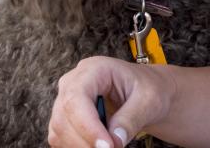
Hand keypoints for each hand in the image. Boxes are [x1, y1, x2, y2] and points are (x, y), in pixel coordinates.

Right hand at [49, 56, 173, 147]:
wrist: (149, 93)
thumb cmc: (150, 89)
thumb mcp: (149, 100)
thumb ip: (131, 119)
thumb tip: (114, 141)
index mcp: (94, 69)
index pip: (77, 97)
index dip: (88, 125)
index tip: (107, 146)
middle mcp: (74, 82)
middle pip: (63, 116)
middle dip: (85, 140)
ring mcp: (67, 99)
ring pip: (59, 129)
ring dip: (80, 146)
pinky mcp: (67, 118)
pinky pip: (61, 137)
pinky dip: (76, 146)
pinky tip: (97, 147)